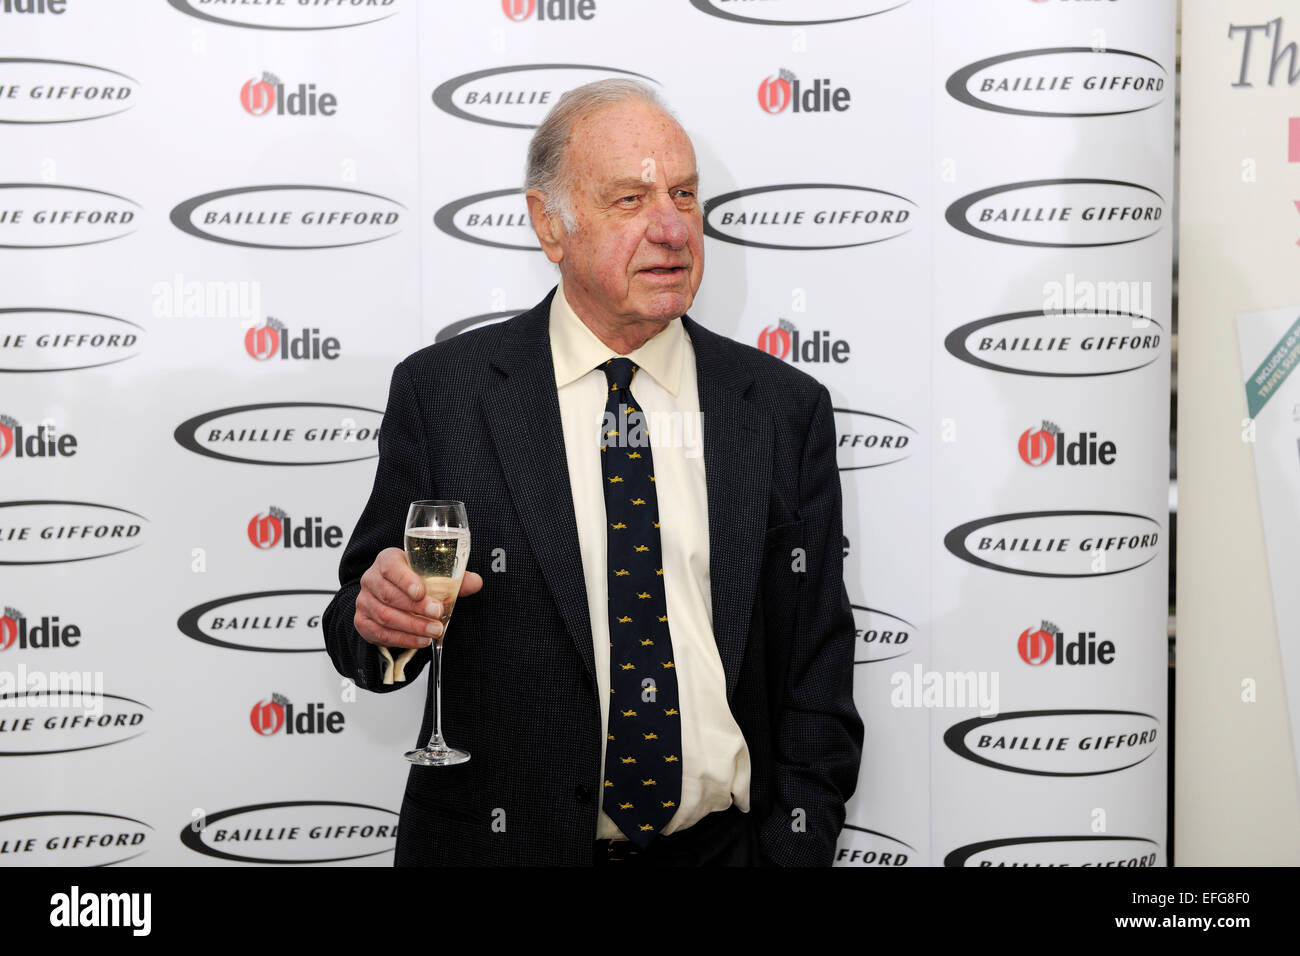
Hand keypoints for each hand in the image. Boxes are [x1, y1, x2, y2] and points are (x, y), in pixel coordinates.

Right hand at [355, 547, 482, 648]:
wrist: (392, 595)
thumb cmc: (414, 581)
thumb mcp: (433, 575)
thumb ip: (454, 579)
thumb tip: (476, 582)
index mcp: (388, 560)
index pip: (391, 567)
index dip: (405, 580)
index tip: (421, 592)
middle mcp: (371, 579)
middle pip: (389, 594)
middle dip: (416, 608)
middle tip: (438, 616)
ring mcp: (364, 601)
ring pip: (385, 616)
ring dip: (412, 626)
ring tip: (434, 631)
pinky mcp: (363, 622)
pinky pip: (381, 633)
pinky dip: (403, 639)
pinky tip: (421, 641)